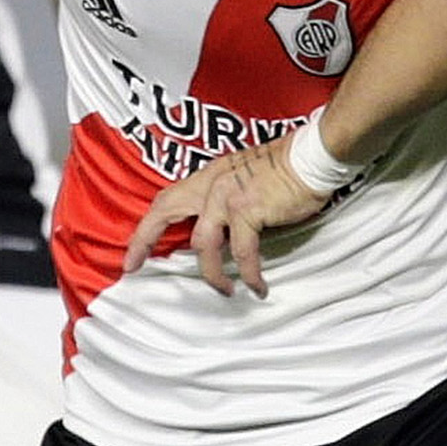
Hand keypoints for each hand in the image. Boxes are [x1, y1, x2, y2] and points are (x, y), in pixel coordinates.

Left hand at [121, 138, 329, 297]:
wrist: (312, 156)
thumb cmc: (286, 169)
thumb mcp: (243, 177)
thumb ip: (223, 199)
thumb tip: (217, 231)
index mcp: (208, 177)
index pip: (166, 201)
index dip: (146, 228)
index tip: (134, 254)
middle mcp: (211, 184)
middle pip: (165, 213)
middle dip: (144, 241)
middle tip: (136, 268)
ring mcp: (227, 196)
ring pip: (203, 244)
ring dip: (213, 274)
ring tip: (225, 289)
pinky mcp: (248, 210)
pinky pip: (242, 251)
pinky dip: (249, 273)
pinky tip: (256, 285)